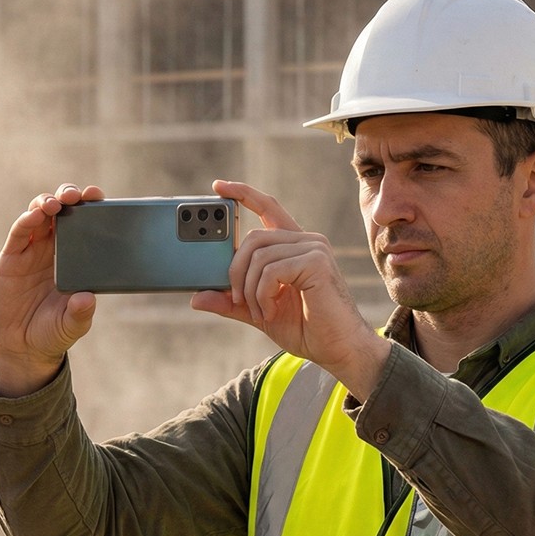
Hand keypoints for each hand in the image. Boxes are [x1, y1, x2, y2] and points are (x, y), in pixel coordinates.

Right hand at [0, 183, 104, 396]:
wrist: (23, 346)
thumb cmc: (54, 332)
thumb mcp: (71, 326)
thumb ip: (80, 313)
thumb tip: (88, 298)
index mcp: (78, 258)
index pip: (87, 224)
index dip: (92, 207)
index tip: (98, 196)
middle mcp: (57, 248)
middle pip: (63, 211)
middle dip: (69, 196)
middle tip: (76, 196)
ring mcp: (34, 250)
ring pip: (40, 214)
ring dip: (47, 203)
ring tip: (54, 204)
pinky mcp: (12, 257)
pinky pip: (19, 233)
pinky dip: (26, 220)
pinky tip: (34, 215)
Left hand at [191, 181, 390, 399]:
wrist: (338, 349)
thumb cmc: (306, 329)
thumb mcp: (258, 312)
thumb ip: (231, 302)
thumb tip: (196, 298)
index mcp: (294, 246)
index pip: (267, 207)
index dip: (242, 194)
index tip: (218, 186)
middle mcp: (306, 241)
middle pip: (253, 238)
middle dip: (235, 271)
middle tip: (237, 300)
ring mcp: (313, 249)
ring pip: (259, 256)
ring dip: (250, 290)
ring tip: (260, 312)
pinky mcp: (316, 262)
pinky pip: (271, 270)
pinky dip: (263, 295)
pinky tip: (270, 311)